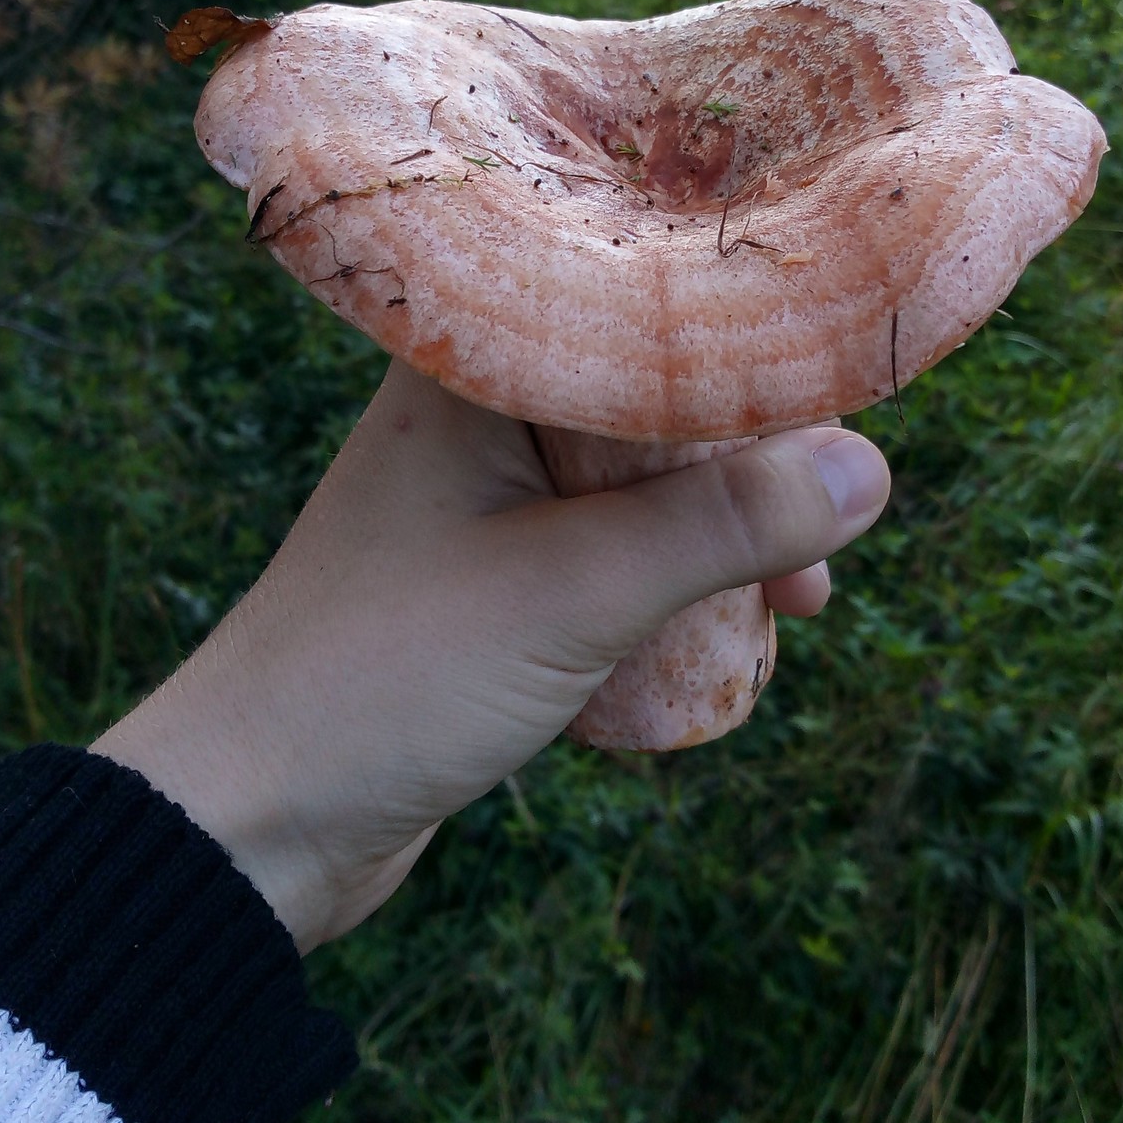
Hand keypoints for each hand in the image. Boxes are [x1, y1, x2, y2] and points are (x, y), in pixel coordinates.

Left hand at [92, 360, 890, 950]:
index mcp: (467, 365)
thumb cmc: (389, 677)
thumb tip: (874, 473)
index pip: (631, 301)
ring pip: (636, 484)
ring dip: (721, 530)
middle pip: (650, 396)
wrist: (247, 821)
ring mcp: (475, 501)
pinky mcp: (484, 583)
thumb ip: (724, 526)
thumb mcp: (575, 591)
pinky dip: (672, 581)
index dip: (743, 337)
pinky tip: (731, 630)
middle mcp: (471, 414)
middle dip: (752, 456)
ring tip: (802, 597)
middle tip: (836, 516)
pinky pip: (607, 553)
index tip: (843, 384)